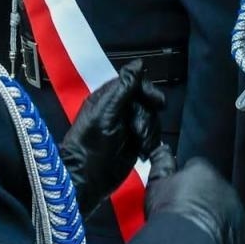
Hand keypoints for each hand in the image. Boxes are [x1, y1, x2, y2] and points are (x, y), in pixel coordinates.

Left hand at [58, 59, 165, 216]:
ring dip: (149, 132)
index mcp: (108, 98)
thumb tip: (137, 64)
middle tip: (140, 132)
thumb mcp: (106, 113)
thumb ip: (123, 88)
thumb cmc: (90, 145)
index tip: (157, 102)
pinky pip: (151, 135)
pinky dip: (150, 142)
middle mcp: (118, 110)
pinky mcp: (134, 143)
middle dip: (147, 117)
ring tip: (140, 145)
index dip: (147, 91)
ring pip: (150, 119)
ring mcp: (127, 127)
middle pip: (146, 102)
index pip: (134, 83)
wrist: (87, 180)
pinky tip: (143, 151)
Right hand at [143, 146, 244, 243]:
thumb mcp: (156, 184)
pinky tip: (210, 241)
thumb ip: (162, 162)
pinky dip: (226, 234)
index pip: (196, 167)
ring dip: (216, 215)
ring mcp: (237, 209)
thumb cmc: (168, 214)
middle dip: (203, 197)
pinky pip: (235, 230)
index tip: (177, 194)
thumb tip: (163, 149)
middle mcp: (225, 185)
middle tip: (186, 213)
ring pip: (226, 207)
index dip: (185, 180)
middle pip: (213, 187)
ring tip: (197, 230)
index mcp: (204, 170)